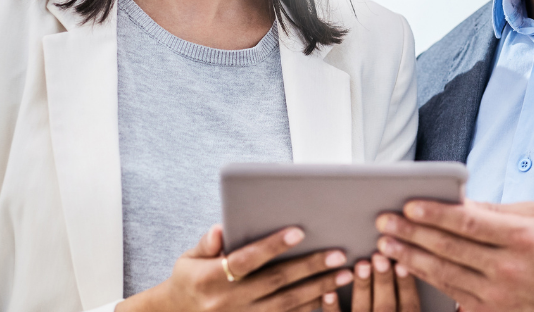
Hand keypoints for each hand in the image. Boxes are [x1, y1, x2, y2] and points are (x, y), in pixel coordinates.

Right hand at [117, 224, 352, 311]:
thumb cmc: (189, 279)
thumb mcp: (188, 258)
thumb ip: (206, 243)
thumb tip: (220, 229)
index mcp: (210, 280)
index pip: (246, 260)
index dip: (272, 246)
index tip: (299, 231)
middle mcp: (228, 302)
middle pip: (276, 282)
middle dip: (310, 267)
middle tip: (339, 253)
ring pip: (287, 304)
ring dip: (318, 289)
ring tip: (345, 274)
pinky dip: (310, 309)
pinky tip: (331, 297)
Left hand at [321, 253, 420, 311]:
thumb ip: (408, 305)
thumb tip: (409, 268)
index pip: (410, 306)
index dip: (407, 284)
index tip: (403, 262)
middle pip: (386, 307)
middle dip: (383, 280)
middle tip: (380, 257)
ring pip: (362, 311)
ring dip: (362, 287)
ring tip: (361, 264)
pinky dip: (332, 307)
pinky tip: (329, 291)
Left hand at [375, 200, 533, 311]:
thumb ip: (494, 210)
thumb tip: (456, 200)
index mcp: (520, 238)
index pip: (468, 223)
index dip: (435, 214)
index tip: (409, 205)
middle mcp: (508, 269)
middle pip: (449, 249)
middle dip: (412, 234)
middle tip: (384, 222)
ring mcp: (498, 296)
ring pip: (444, 274)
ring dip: (410, 259)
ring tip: (386, 245)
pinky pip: (451, 296)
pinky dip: (426, 281)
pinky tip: (407, 269)